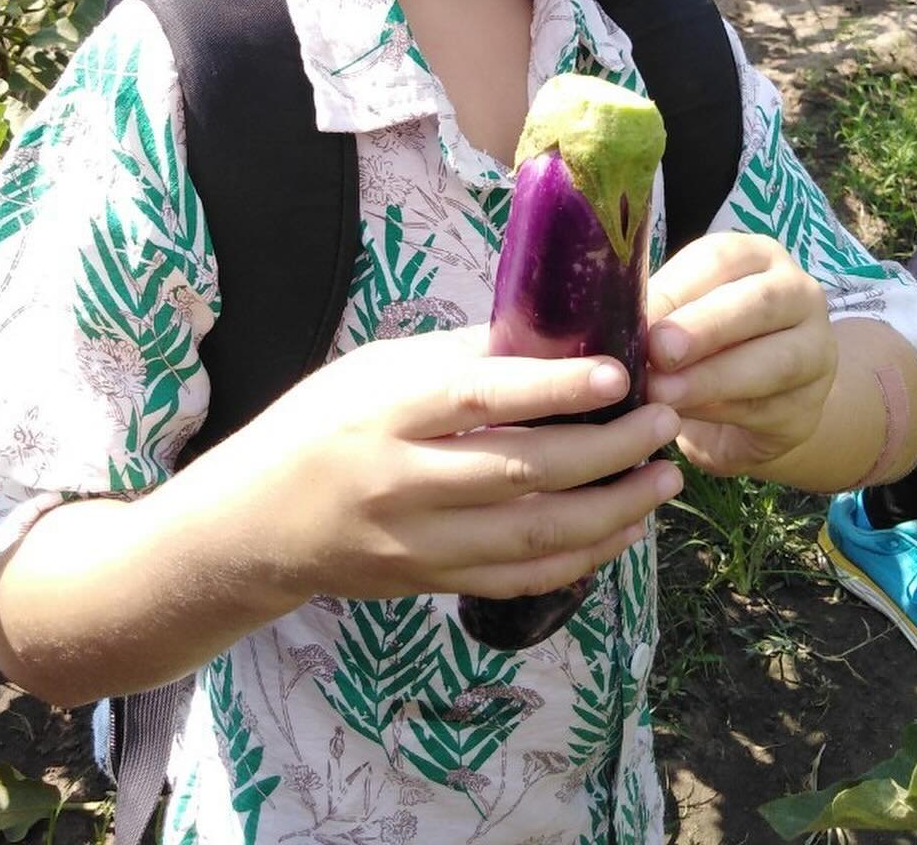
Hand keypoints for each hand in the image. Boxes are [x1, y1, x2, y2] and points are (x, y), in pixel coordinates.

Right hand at [195, 326, 683, 606]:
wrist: (253, 523)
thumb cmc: (319, 423)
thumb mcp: (375, 368)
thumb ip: (459, 358)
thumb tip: (549, 333)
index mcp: (388, 410)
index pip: (481, 396)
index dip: (555, 388)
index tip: (619, 375)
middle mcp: (403, 481)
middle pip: (523, 472)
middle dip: (607, 450)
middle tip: (663, 421)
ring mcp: (417, 543)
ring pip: (533, 536)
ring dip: (611, 510)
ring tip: (663, 478)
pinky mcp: (430, 583)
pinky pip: (518, 579)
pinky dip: (578, 558)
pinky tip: (622, 530)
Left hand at [645, 231, 836, 476]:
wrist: (751, 405)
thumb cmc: (702, 344)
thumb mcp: (681, 316)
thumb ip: (658, 313)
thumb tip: (609, 324)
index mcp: (757, 257)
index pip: (721, 259)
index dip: (677, 288)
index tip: (636, 317)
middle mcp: (798, 295)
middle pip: (759, 303)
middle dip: (704, 328)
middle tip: (658, 353)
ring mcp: (815, 352)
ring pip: (773, 362)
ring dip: (711, 379)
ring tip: (662, 394)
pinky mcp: (808, 409)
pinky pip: (768, 410)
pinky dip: (722, 415)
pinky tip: (684, 421)